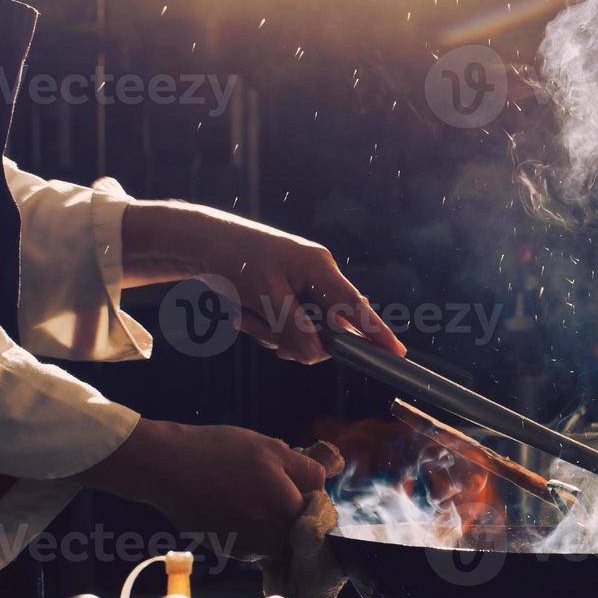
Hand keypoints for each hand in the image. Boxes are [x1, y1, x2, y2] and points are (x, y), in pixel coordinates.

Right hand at [80, 418, 329, 557]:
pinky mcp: (223, 550)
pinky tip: (232, 506)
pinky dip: (249, 531)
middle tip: (275, 490)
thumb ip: (306, 470)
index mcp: (286, 510)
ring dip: (271, 525)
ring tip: (250, 496)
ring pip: (273, 543)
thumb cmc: (220, 452)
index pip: (318, 517)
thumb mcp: (272, 449)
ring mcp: (244, 547)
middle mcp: (268, 537)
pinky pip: (249, 546)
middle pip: (297, 535)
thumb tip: (324, 485)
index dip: (313, 500)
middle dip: (293, 515)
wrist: (167, 466)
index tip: (303, 487)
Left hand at [122, 201, 405, 362]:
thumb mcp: (264, 294)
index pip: (356, 307)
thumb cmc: (235, 259)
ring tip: (246, 318)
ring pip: (305, 333)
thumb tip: (317, 354)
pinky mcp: (289, 297)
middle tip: (267, 334)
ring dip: (276, 335)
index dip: (377, 332)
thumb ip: (293, 325)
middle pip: (329, 329)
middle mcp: (318, 278)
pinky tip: (244, 317)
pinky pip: (289, 328)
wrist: (201, 242)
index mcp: (320, 268)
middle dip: (298, 339)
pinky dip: (268, 330)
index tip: (396, 354)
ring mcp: (303, 289)